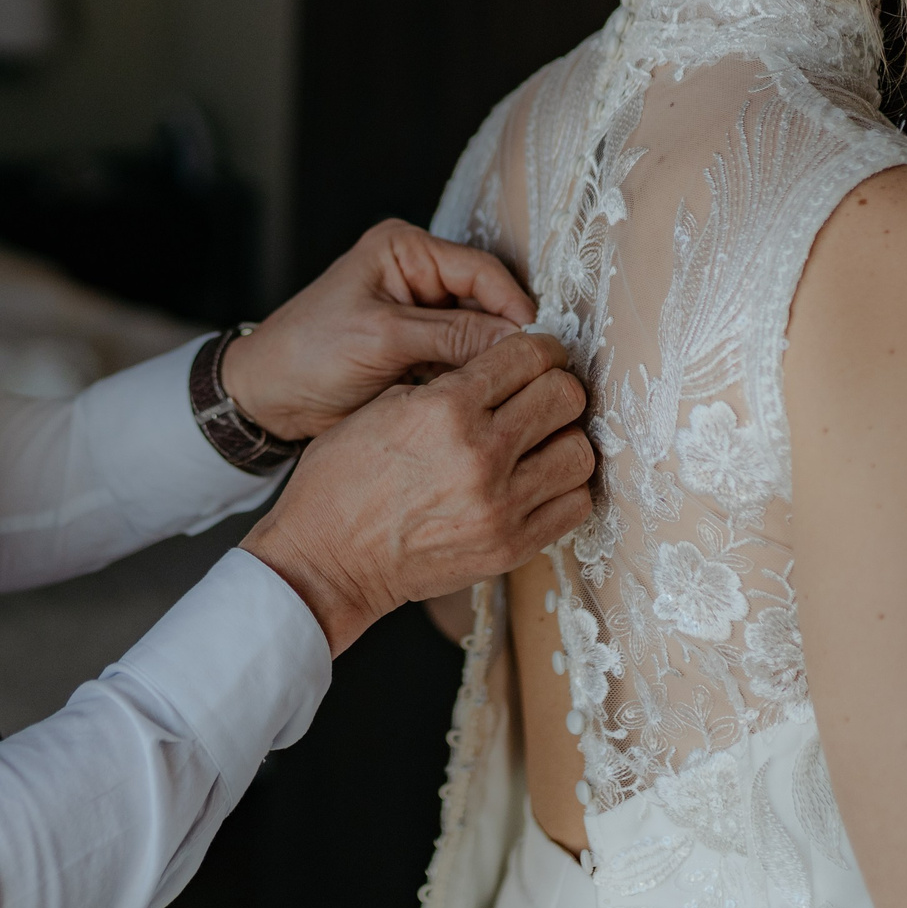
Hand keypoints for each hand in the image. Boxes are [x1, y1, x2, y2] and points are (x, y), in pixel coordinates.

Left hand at [220, 219, 534, 441]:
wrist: (266, 400)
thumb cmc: (308, 354)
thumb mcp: (382, 338)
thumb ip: (452, 336)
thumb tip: (520, 340)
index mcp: (405, 250)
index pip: (481, 271)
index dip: (514, 306)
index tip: (540, 345)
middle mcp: (419, 275)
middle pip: (487, 302)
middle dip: (506, 338)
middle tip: (537, 375)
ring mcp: (421, 315)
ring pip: (480, 336)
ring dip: (492, 363)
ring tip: (517, 393)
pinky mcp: (420, 352)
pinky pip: (463, 362)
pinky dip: (474, 380)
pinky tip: (488, 403)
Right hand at [242, 331, 593, 654]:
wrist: (327, 560)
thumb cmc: (342, 481)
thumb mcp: (384, 406)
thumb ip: (450, 383)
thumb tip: (504, 367)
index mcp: (446, 409)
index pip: (529, 355)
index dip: (541, 347)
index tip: (539, 355)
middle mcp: (481, 454)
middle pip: (565, 397)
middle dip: (557, 387)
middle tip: (542, 394)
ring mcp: (501, 506)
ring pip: (579, 451)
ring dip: (564, 439)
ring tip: (541, 441)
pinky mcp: (511, 547)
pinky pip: (575, 504)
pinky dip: (563, 487)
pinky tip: (538, 480)